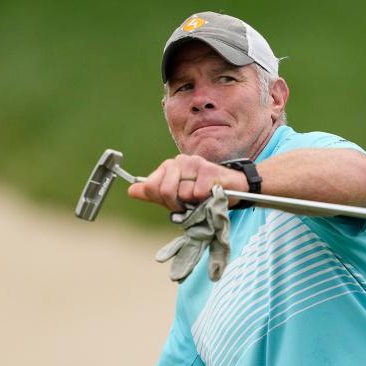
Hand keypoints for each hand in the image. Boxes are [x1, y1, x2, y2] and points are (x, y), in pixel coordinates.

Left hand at [128, 154, 248, 211]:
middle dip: (178, 204)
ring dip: (194, 202)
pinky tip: (213, 193)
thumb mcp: (176, 196)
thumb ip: (154, 193)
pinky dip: (205, 199)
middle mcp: (179, 161)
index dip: (163, 201)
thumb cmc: (204, 192)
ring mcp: (194, 162)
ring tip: (204, 197)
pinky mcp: (208, 169)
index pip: (151, 186)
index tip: (177, 203)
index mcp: (168, 167)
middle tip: (191, 203)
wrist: (234, 188)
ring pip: (183, 193)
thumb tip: (131, 190)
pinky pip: (198, 192)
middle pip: (165, 191)